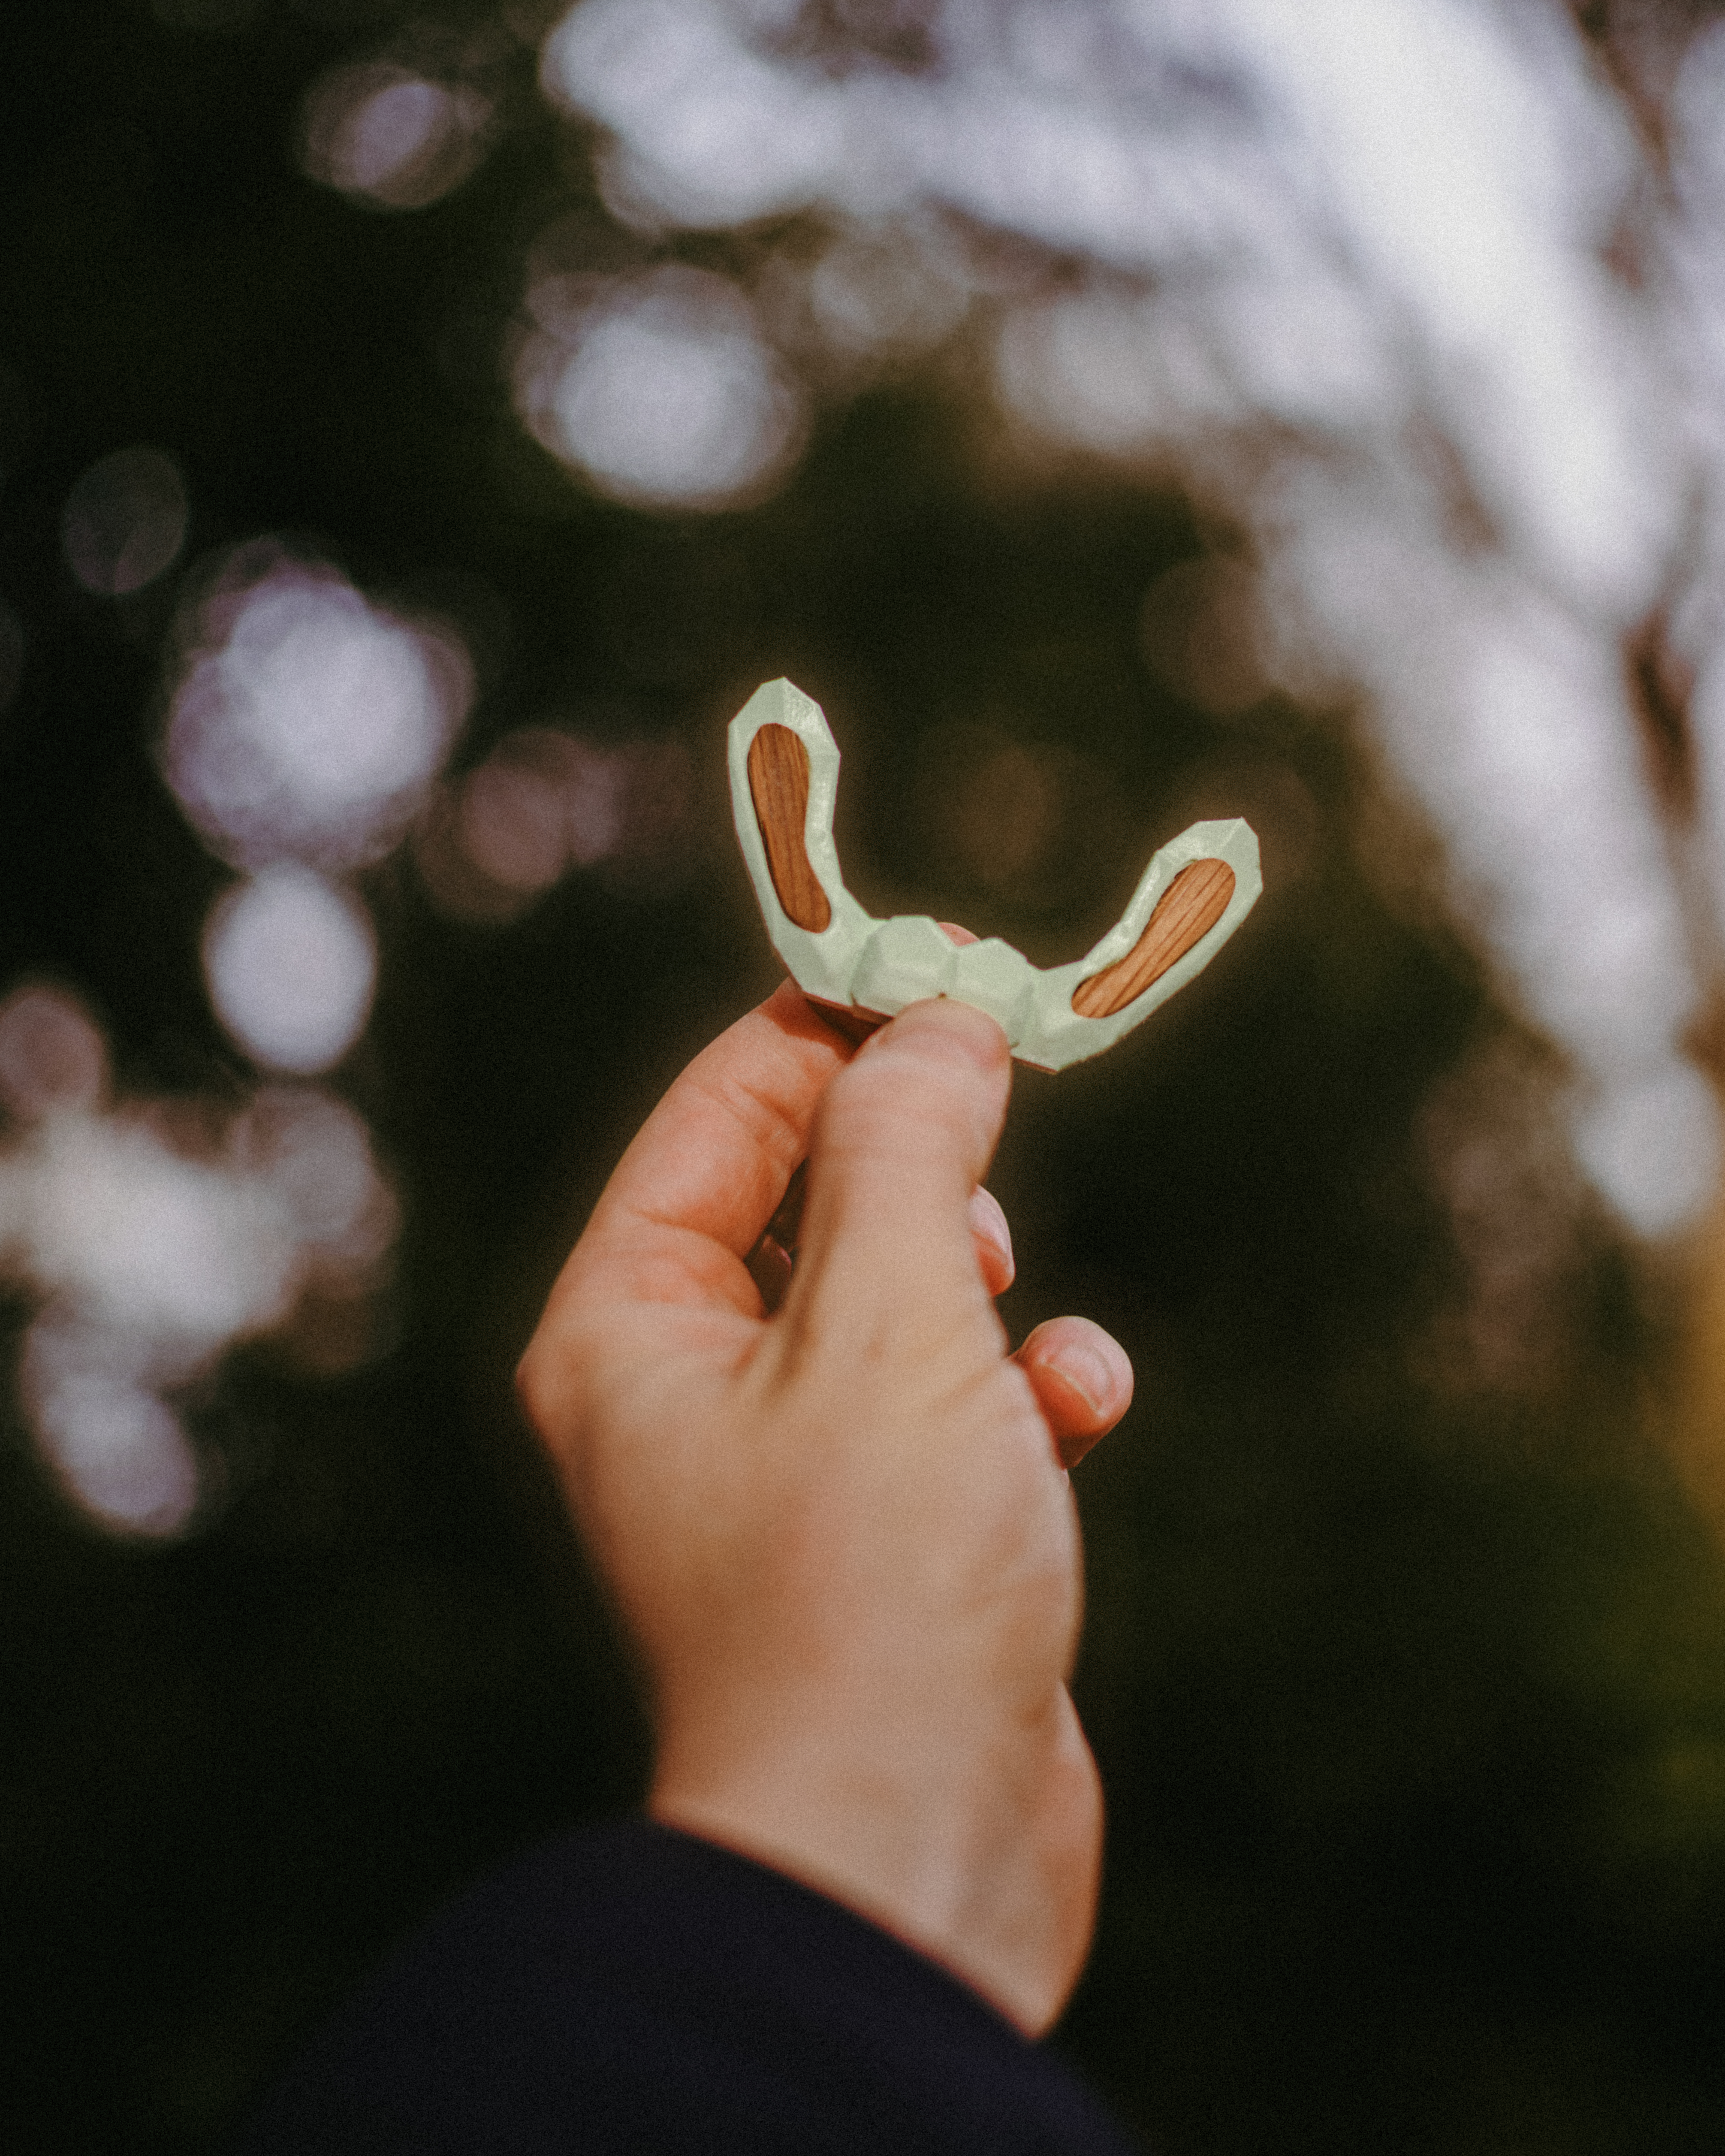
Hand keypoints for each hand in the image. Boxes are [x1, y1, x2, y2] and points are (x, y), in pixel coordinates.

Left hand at [516, 983, 1133, 2032]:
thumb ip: (907, 1149)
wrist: (905, 1851)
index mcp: (631, 1330)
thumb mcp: (894, 1318)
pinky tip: (1071, 1415)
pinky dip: (1022, 1389)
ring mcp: (793, 1467)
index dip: (825, 1029)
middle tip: (1003, 1082)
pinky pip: (957, 1404)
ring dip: (981, 1284)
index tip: (939, 964)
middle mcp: (690, 1391)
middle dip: (917, 1153)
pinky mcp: (889, 1532)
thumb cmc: (870, 1578)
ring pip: (900, 1298)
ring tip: (1012, 1323)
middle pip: (811, 1198)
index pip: (720, 1118)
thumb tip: (936, 1023)